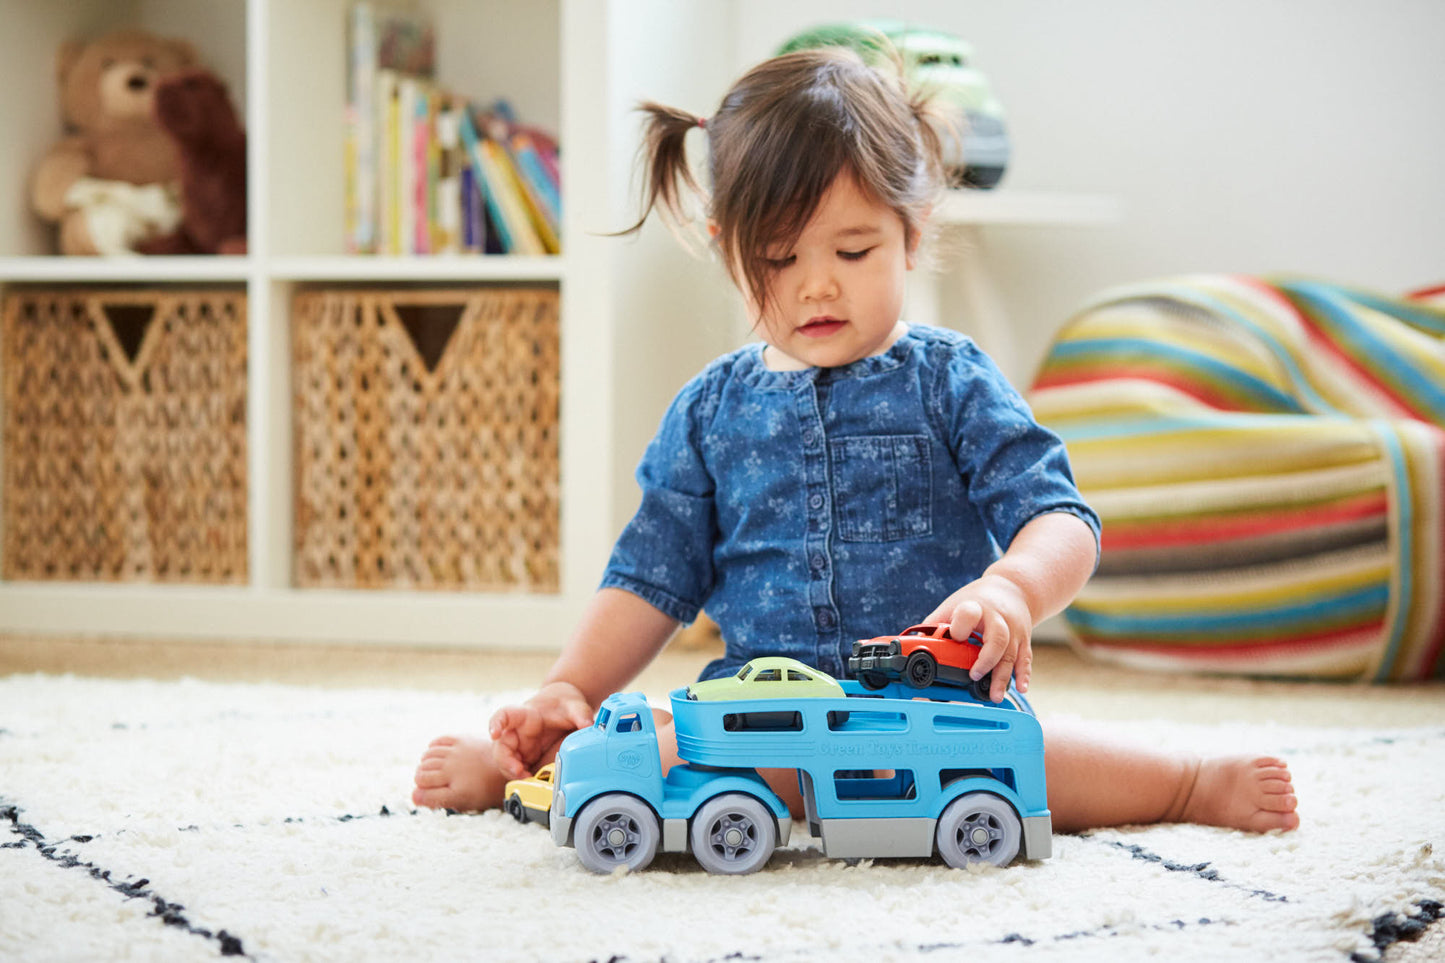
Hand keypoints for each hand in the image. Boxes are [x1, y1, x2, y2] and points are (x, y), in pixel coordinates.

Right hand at [488, 681, 595, 779]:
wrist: (564, 708)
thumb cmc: (563, 703)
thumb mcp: (574, 705)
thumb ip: (581, 714)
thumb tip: (588, 725)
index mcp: (525, 715)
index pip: (504, 715)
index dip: (496, 724)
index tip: (494, 733)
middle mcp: (517, 732)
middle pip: (501, 746)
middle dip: (505, 761)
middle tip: (519, 771)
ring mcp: (520, 746)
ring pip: (505, 762)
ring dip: (513, 773)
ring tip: (528, 780)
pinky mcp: (526, 758)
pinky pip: (517, 770)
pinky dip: (522, 778)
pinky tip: (533, 782)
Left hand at [924, 573, 1033, 702]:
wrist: (1013, 587)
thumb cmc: (978, 599)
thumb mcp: (955, 604)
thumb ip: (937, 623)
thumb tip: (914, 644)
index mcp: (976, 607)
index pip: (970, 614)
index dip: (961, 627)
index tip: (955, 637)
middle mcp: (998, 618)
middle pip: (997, 639)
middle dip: (986, 660)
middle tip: (974, 676)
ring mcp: (1014, 629)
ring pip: (1011, 654)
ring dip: (1002, 677)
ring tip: (993, 696)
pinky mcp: (1024, 639)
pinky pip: (1025, 658)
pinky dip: (1023, 674)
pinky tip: (1020, 687)